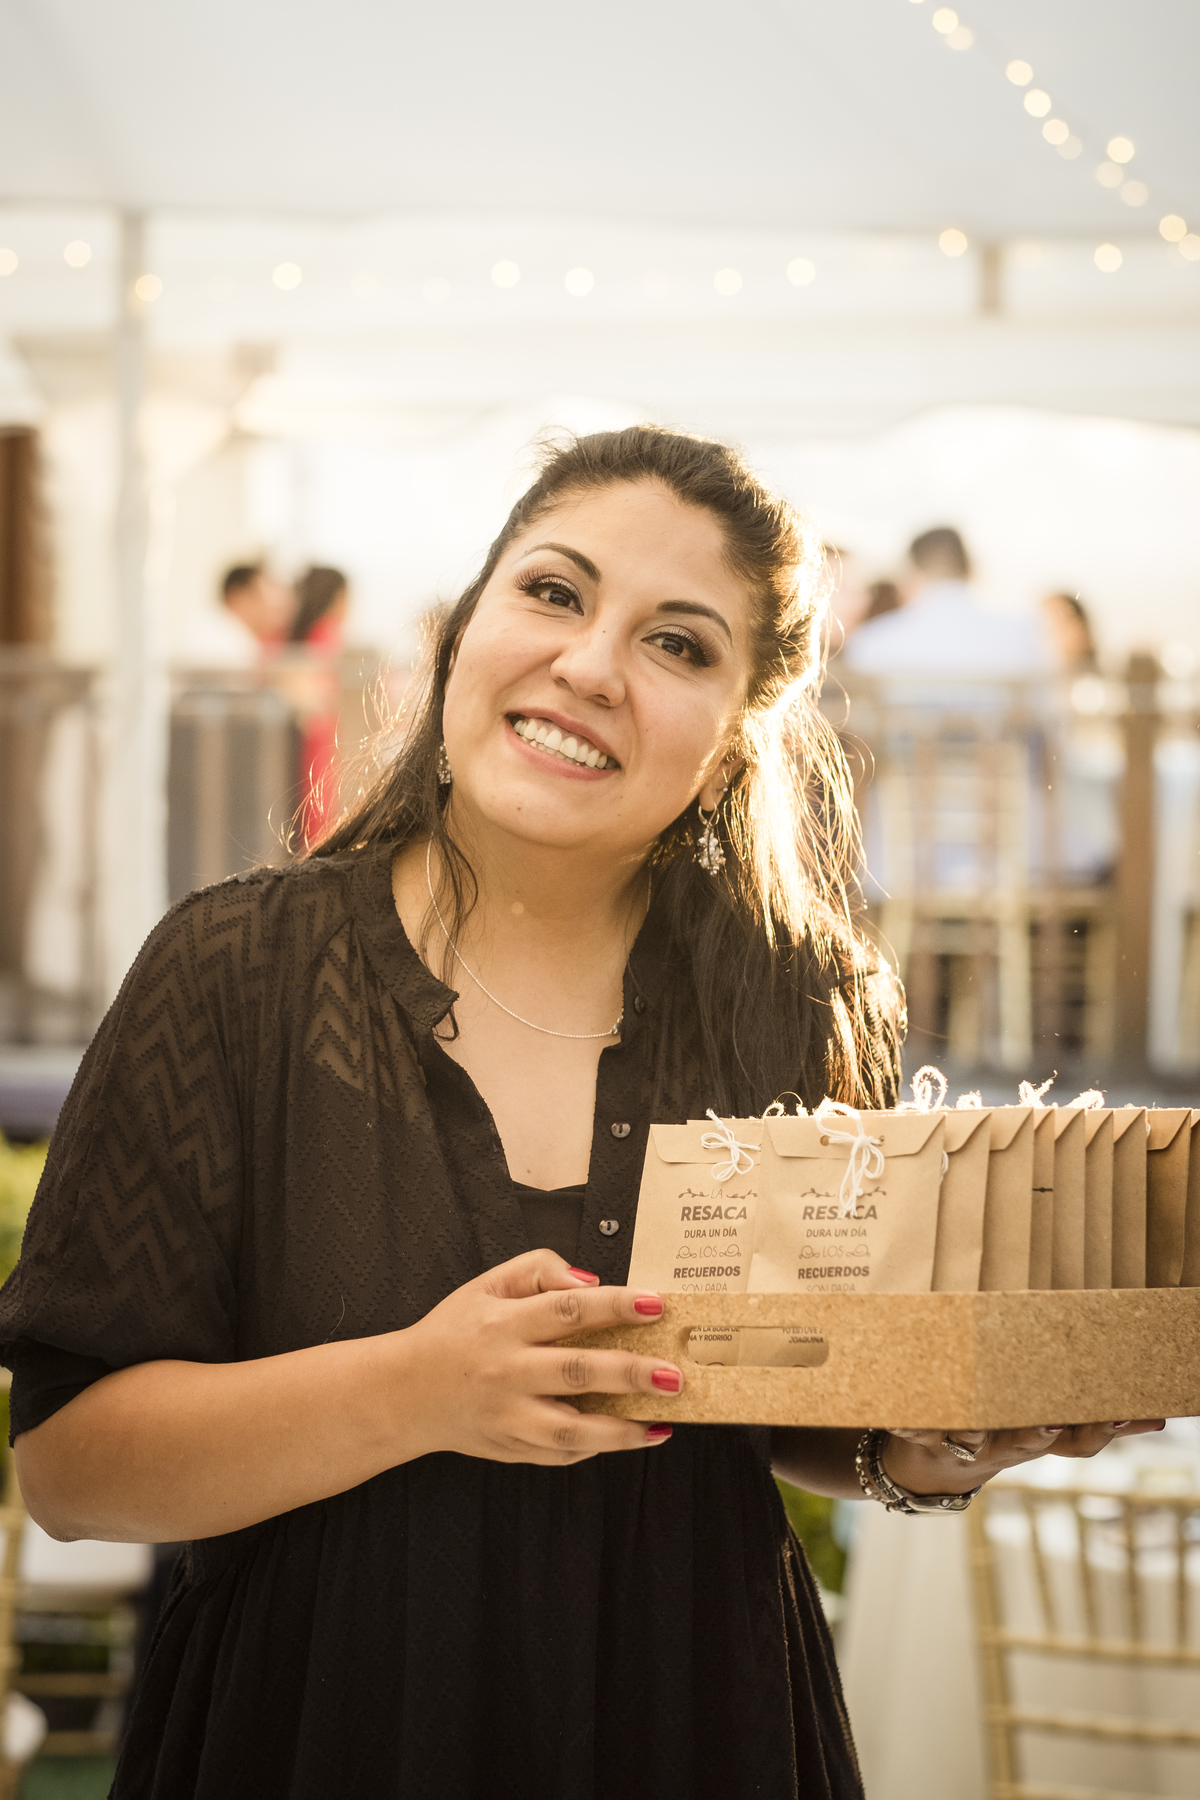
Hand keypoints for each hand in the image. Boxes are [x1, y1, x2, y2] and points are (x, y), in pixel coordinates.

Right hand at [400, 1249, 683, 1466]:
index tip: (655, 1304)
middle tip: (673, 1374)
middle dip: (631, 1373)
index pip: (567, 1311)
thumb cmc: (453, 1333)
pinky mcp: (510, 1448)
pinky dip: (596, 1448)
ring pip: (571, 1428)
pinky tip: (629, 1437)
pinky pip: (560, 1454)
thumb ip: (538, 1270)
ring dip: (622, 1429)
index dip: (615, 1306)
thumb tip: (591, 1283)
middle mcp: (506, 1372)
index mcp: (503, 1325)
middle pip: (577, 1372)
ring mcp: (508, 1416)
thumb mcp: (486, 1285)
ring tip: (662, 1422)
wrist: (404, 1392)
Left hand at [882, 1420, 1165, 1495]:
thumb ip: (1088, 1417)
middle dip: (1042, 1433)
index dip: (1101, 1432)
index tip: (1124, 1415)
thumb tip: (1154, 1413)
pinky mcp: (925, 1440)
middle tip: (1051, 1421)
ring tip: (976, 1422)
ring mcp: (964, 1447)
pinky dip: (907, 1426)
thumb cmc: (994, 1434)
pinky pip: (917, 1433)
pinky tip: (898, 1419)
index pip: (1077, 1444)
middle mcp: (1003, 1448)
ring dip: (976, 1432)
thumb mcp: (1043, 1428)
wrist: (925, 1471)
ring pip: (974, 1440)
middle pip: (1028, 1445)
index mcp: (1035, 1440)